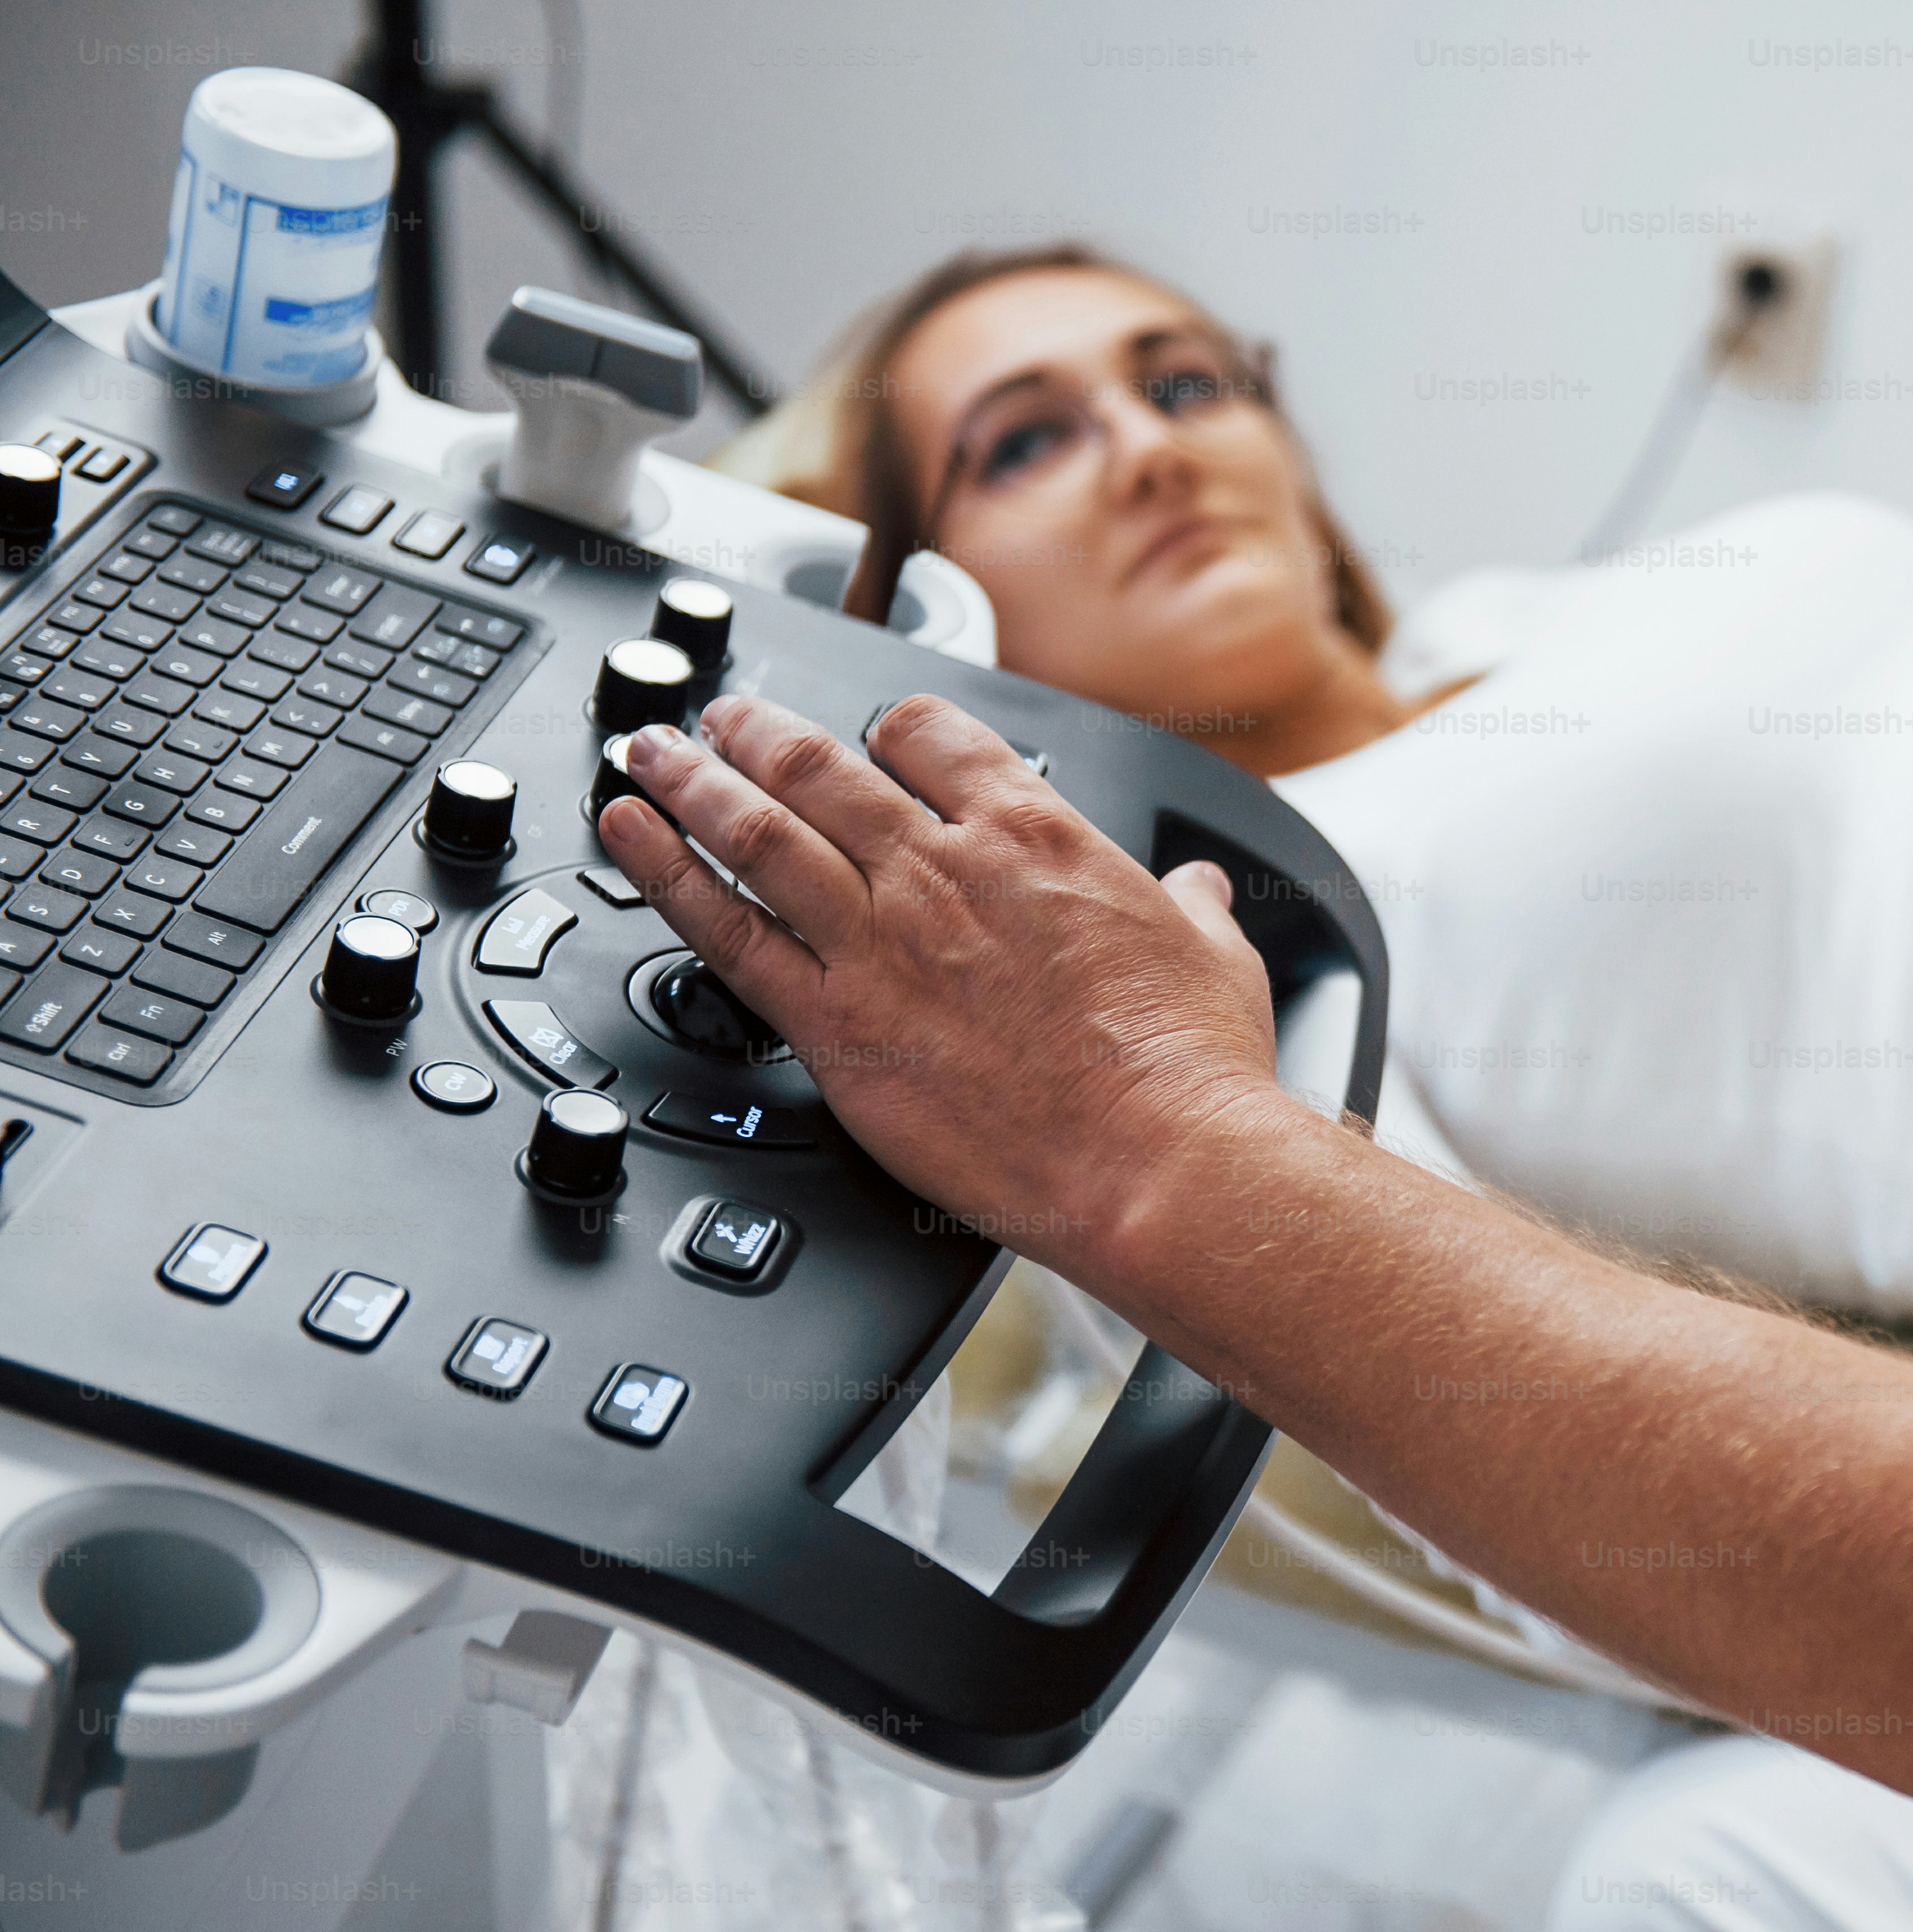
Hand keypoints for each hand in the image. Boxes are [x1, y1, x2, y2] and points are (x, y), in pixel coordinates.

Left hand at [591, 693, 1292, 1284]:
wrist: (1156, 1160)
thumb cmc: (1187, 1069)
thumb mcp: (1215, 954)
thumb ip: (1193, 905)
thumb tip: (1200, 886)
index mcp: (1035, 837)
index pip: (931, 735)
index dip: (890, 728)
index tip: (873, 737)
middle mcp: (943, 870)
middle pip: (821, 767)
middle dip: (758, 732)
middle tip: (720, 719)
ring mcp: (879, 940)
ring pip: (756, 830)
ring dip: (691, 780)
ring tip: (651, 752)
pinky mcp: (834, 1021)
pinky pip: (723, 929)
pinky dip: (662, 871)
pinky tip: (625, 834)